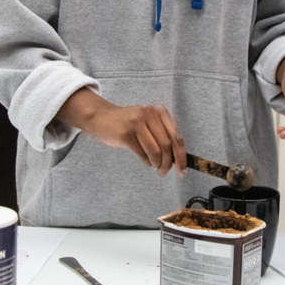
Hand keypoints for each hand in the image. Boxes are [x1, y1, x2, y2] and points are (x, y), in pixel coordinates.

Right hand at [56, 88, 187, 176]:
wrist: (101, 117)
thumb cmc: (128, 124)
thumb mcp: (147, 123)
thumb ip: (163, 135)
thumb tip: (179, 158)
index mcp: (158, 112)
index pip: (176, 136)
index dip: (181, 156)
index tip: (182, 170)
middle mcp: (149, 114)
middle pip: (167, 144)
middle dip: (168, 163)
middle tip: (165, 172)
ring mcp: (136, 122)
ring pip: (155, 150)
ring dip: (157, 164)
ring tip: (156, 168)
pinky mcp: (125, 133)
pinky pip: (142, 153)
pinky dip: (146, 161)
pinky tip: (145, 161)